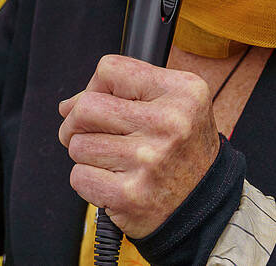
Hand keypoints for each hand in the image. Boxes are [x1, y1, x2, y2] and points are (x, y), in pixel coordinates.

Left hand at [58, 54, 220, 237]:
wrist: (208, 205)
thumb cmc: (183, 150)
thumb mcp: (175, 103)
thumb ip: (124, 91)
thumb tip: (67, 105)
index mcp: (182, 93)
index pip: (109, 70)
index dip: (96, 86)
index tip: (102, 102)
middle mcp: (168, 123)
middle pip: (86, 107)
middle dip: (76, 122)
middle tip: (86, 133)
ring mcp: (148, 160)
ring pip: (78, 144)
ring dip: (86, 154)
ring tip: (112, 160)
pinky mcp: (130, 195)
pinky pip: (79, 177)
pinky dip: (87, 181)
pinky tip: (111, 181)